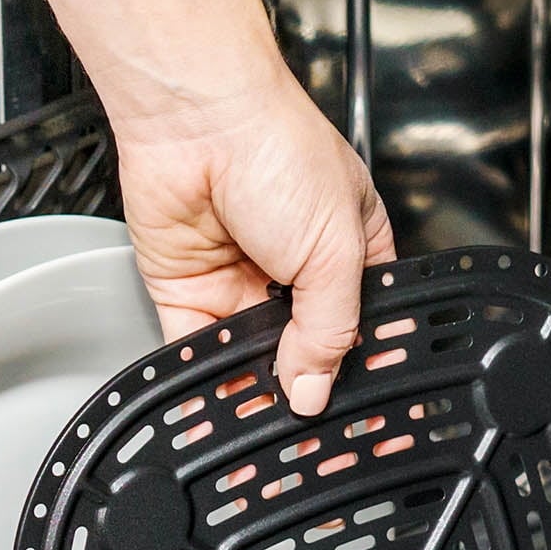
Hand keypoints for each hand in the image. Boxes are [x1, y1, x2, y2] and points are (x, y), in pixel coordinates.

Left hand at [108, 52, 395, 416]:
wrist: (197, 121)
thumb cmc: (278, 150)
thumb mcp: (336, 247)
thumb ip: (331, 326)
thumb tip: (319, 387)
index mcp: (350, 251)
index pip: (361, 327)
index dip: (361, 369)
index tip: (362, 414)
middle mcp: (294, 270)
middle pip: (304, 350)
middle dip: (305, 387)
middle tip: (310, 427)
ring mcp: (240, 283)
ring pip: (249, 359)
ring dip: (254, 391)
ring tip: (265, 425)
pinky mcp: (188, 293)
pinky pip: (196, 351)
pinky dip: (203, 380)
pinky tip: (218, 404)